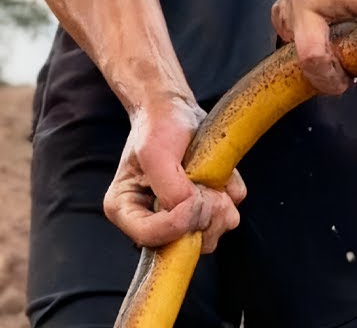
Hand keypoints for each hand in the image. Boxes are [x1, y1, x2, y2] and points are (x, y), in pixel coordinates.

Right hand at [103, 96, 247, 253]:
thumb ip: (170, 188)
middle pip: (185, 245)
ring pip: (211, 237)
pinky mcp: (205, 212)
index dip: (178, 223)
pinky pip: (229, 217)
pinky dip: (230, 193)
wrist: (176, 110)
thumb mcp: (156, 150)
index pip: (150, 238)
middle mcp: (152, 221)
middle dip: (203, 214)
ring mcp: (181, 219)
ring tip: (207, 175)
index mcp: (126, 210)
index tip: (194, 197)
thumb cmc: (158, 126)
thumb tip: (193, 211)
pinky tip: (215, 174)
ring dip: (220, 205)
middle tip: (204, 183)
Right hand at [271, 0, 356, 94]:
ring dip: (317, 63)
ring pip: (291, 54)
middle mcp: (293, 6)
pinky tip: (326, 47)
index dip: (330, 77)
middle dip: (325, 74)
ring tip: (339, 58)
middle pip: (299, 61)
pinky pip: (291, 42)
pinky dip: (308, 50)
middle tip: (350, 71)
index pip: (311, 57)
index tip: (350, 80)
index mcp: (310, 5)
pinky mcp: (293, 12)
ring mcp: (290, 8)